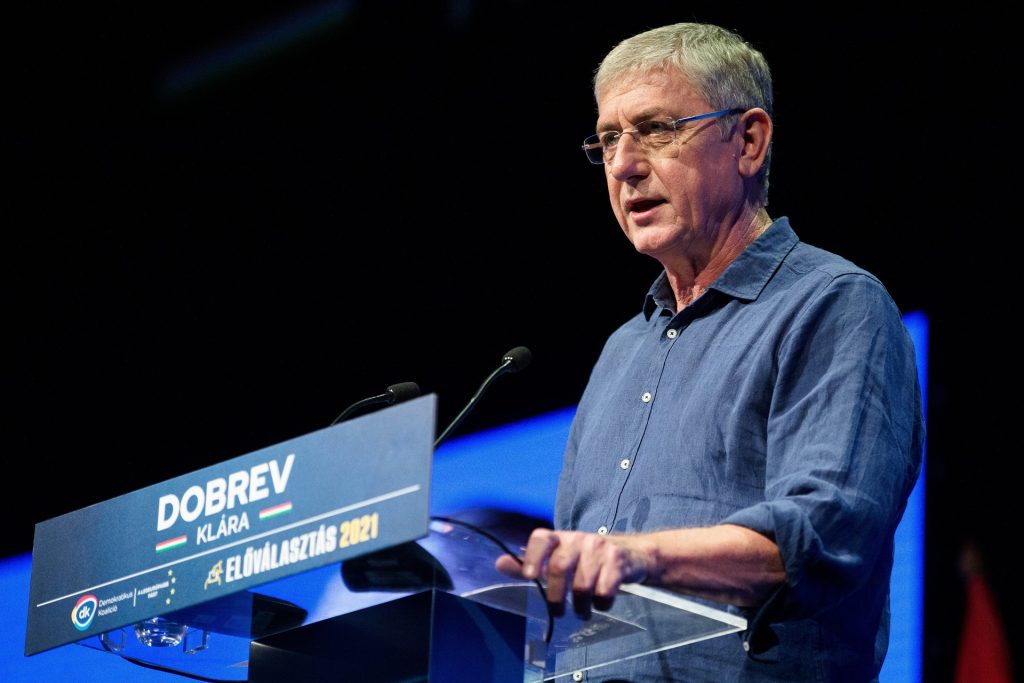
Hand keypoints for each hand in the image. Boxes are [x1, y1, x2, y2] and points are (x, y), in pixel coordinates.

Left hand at [494, 528, 650, 617]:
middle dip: (556, 596)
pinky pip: (605, 590)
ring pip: (582, 584)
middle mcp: (579, 539)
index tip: (529, 575)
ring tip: (581, 612)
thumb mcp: (559, 558)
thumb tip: (499, 564)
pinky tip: (601, 603)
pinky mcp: (618, 562)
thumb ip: (530, 563)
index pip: (541, 538)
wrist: (632, 554)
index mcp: (561, 538)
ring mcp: (600, 548)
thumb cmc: (587, 560)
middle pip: (560, 567)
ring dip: (580, 606)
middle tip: (558, 612)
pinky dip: (601, 604)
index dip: (532, 555)